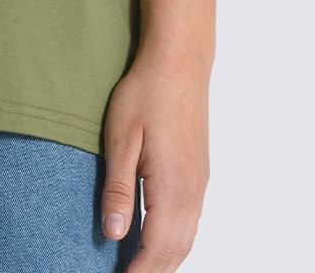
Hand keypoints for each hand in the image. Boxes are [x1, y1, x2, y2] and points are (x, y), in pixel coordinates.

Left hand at [100, 49, 210, 270]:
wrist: (179, 62)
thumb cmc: (146, 94)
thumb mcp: (121, 139)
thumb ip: (119, 189)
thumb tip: (115, 234)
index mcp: (173, 188)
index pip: (157, 249)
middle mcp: (193, 192)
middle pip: (176, 251)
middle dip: (154, 271)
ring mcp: (200, 183)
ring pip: (187, 238)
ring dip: (166, 259)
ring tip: (140, 268)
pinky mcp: (200, 172)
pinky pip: (191, 221)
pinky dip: (176, 241)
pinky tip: (158, 239)